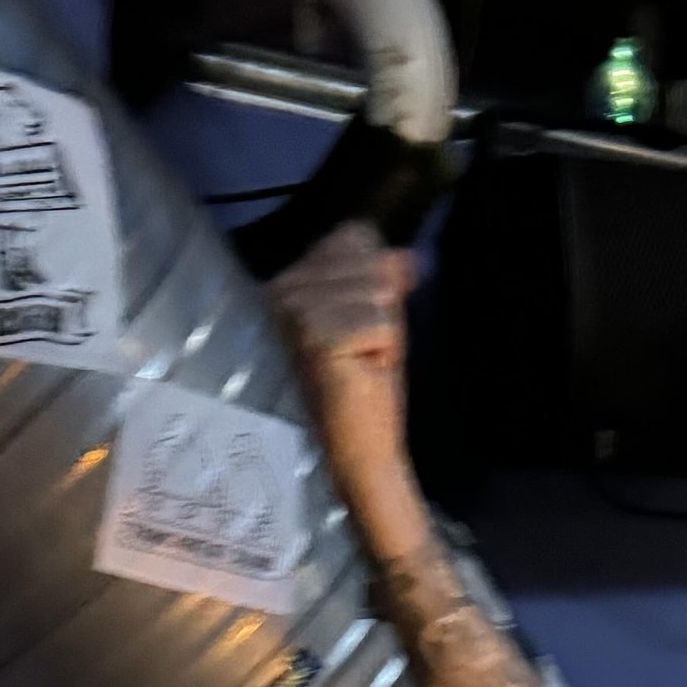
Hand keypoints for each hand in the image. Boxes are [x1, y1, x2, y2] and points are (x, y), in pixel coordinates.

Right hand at [270, 220, 415, 444]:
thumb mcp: (375, 318)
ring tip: (361, 362)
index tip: (361, 327)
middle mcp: (280, 288)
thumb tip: (406, 256)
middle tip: (362, 352)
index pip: (353, 237)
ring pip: (378, 290)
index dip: (378, 281)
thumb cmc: (363, 386)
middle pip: (369, 261)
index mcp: (288, 279)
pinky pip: (381, 322)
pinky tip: (361, 372)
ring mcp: (293, 311)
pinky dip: (385, 350)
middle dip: (382, 311)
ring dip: (385, 333)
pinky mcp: (316, 336)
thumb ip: (383, 278)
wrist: (356, 449)